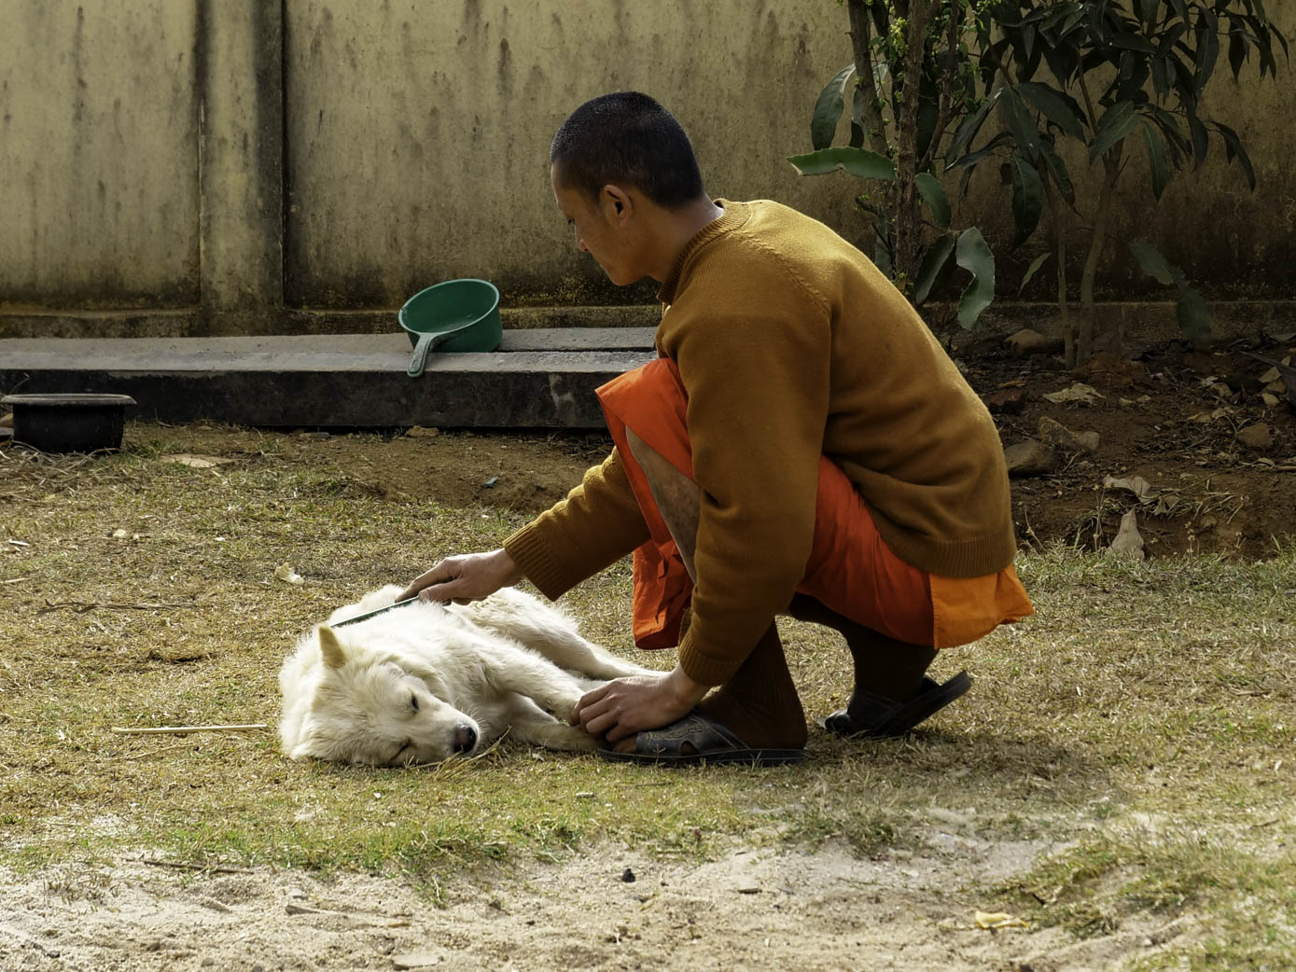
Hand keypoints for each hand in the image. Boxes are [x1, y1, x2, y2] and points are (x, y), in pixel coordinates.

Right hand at [399, 548, 521, 603]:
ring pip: (452, 593)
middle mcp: (450, 568)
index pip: (421, 582)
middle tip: (456, 599)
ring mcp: (460, 573)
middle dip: (446, 599)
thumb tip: (421, 597)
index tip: (397, 604)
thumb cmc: (488, 575)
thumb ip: (441, 593)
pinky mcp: (470, 578)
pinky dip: (472, 595)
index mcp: (445, 567)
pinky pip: (464, 592)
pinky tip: (483, 591)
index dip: (409, 593)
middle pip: (436, 589)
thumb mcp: (463, 588)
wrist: (512, 567)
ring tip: (476, 593)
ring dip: (463, 598)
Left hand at [572, 667, 707, 742]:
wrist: (674, 690)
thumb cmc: (657, 687)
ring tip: (609, 735)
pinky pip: (610, 737)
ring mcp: (619, 711)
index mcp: (612, 686)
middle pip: (583, 716)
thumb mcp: (631, 682)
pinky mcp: (629, 723)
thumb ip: (617, 691)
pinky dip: (614, 741)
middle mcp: (612, 698)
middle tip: (596, 732)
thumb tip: (607, 700)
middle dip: (586, 727)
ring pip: (592, 728)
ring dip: (598, 735)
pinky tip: (624, 737)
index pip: (583, 700)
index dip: (576, 713)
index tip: (576, 722)